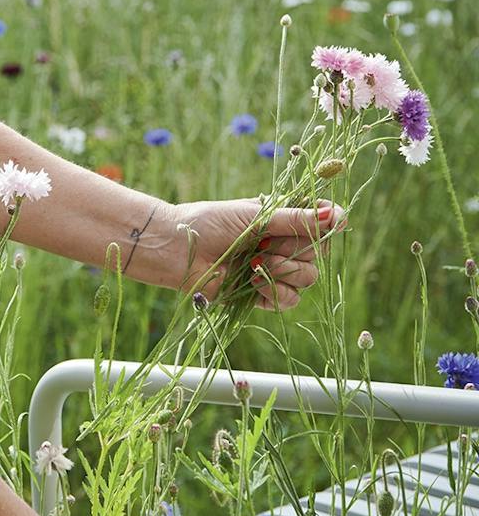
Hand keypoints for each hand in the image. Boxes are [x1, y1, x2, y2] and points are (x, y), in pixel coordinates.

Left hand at [155, 197, 347, 310]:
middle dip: (298, 248)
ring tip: (256, 261)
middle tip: (267, 242)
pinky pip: (290, 299)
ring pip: (309, 277)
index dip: (332, 220)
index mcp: (281, 218)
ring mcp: (274, 270)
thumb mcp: (255, 216)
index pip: (322, 219)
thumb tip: (337, 216)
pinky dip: (276, 291)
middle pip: (320, 252)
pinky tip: (254, 281)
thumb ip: (295, 219)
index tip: (335, 220)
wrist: (178, 249)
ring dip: (286, 270)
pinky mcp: (262, 295)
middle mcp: (282, 244)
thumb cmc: (210, 222)